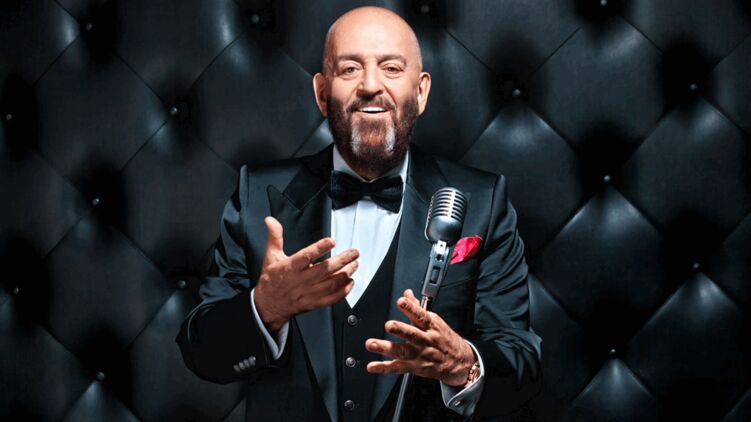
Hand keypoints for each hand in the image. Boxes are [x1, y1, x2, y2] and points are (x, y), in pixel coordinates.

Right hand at [254, 216, 358, 332]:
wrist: (268, 305)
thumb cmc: (271, 280)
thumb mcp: (271, 256)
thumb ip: (274, 237)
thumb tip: (271, 221)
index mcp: (290, 267)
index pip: (306, 256)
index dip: (319, 248)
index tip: (331, 241)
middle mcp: (301, 280)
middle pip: (325, 269)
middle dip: (342, 260)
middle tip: (354, 253)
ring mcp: (308, 293)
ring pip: (331, 284)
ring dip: (346, 274)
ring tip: (354, 264)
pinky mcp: (314, 303)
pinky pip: (332, 298)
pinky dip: (343, 291)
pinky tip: (350, 282)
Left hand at [365, 289, 475, 386]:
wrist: (459, 361)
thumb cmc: (444, 339)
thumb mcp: (435, 321)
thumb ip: (417, 308)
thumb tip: (407, 293)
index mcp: (430, 326)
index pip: (421, 315)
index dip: (411, 308)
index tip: (402, 301)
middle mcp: (425, 340)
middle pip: (412, 334)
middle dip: (400, 329)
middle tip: (389, 325)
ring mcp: (419, 355)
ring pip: (402, 351)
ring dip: (386, 348)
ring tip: (372, 344)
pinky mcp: (415, 367)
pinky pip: (397, 368)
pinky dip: (384, 367)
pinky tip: (373, 366)